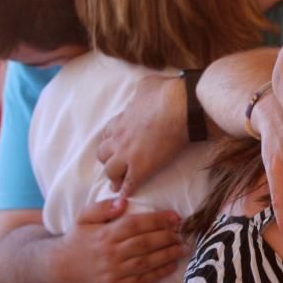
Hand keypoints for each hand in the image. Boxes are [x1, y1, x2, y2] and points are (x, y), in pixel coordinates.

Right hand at [51, 197, 185, 282]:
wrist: (60, 269)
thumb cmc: (78, 239)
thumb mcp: (84, 217)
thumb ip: (102, 207)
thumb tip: (123, 201)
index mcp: (105, 234)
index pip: (136, 224)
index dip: (158, 220)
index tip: (176, 217)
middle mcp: (110, 253)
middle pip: (145, 243)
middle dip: (168, 237)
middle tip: (184, 232)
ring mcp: (113, 273)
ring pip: (146, 262)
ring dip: (168, 254)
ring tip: (183, 247)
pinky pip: (142, 280)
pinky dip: (159, 273)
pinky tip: (172, 265)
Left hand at [96, 75, 186, 197]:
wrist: (179, 107)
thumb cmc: (167, 93)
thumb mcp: (148, 85)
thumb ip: (141, 92)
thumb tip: (145, 91)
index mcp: (122, 119)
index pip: (108, 133)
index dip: (111, 140)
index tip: (115, 145)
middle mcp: (119, 137)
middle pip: (103, 153)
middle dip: (107, 158)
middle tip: (115, 164)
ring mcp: (128, 154)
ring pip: (110, 170)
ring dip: (113, 176)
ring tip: (117, 184)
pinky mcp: (141, 168)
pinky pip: (129, 184)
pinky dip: (126, 191)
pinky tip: (126, 197)